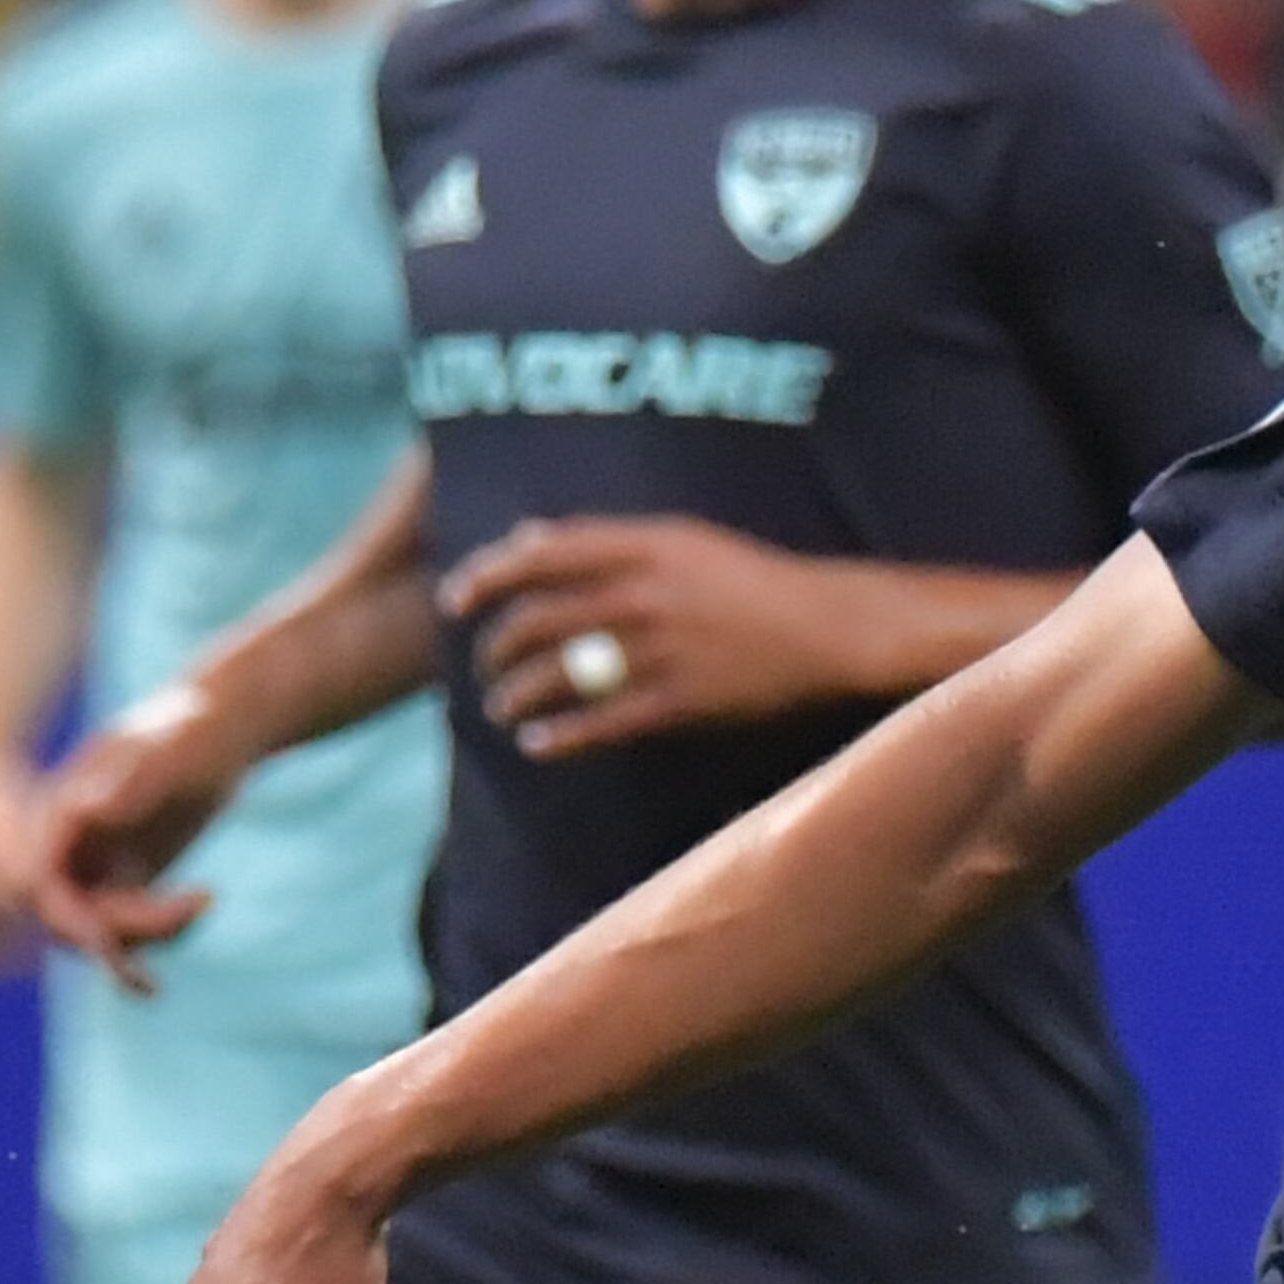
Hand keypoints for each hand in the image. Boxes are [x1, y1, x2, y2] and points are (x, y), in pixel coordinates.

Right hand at [26, 684, 239, 982]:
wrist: (216, 728)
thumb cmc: (185, 727)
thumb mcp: (158, 748)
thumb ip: (125, 780)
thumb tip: (85, 810)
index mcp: (62, 808)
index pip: (38, 875)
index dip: (59, 915)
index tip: (100, 942)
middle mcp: (73, 841)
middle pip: (68, 914)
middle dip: (111, 936)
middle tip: (162, 944)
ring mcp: (100, 860)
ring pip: (105, 927)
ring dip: (149, 931)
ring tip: (199, 900)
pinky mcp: (132, 875)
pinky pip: (137, 922)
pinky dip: (166, 925)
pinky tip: (202, 899)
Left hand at [442, 516, 862, 755]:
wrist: (829, 628)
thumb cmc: (753, 580)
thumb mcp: (681, 538)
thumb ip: (603, 540)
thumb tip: (526, 539)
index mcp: (642, 545)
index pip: (538, 557)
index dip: (485, 577)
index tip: (454, 600)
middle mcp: (644, 594)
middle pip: (539, 620)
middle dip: (496, 648)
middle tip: (485, 668)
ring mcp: (661, 650)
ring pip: (560, 675)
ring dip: (517, 696)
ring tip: (502, 709)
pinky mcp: (681, 701)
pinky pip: (602, 723)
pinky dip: (560, 737)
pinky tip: (537, 745)